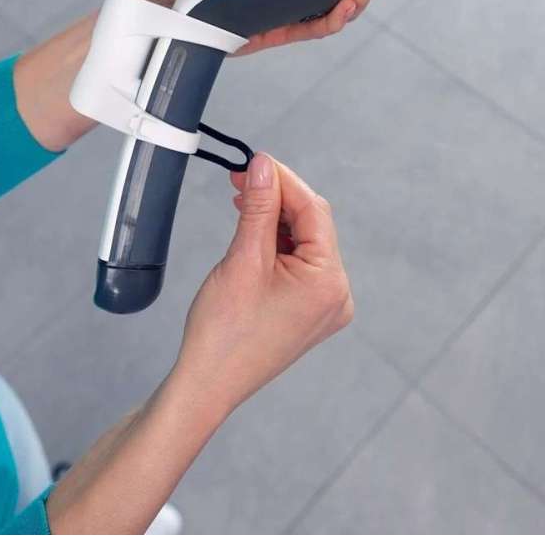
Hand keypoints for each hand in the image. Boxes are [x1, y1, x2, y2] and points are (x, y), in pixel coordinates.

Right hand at [45, 152, 351, 533]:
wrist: (207, 383)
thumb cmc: (223, 333)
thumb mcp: (243, 258)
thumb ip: (258, 207)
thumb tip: (264, 167)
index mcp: (329, 282)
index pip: (314, 211)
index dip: (284, 181)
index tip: (256, 161)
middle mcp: (336, 294)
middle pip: (311, 225)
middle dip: (278, 199)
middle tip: (241, 178)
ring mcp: (324, 305)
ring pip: (303, 243)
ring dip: (274, 220)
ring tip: (241, 202)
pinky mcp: (307, 311)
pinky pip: (298, 264)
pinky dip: (276, 245)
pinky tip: (252, 230)